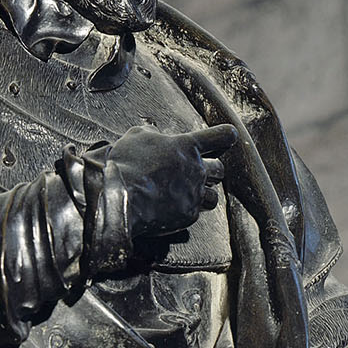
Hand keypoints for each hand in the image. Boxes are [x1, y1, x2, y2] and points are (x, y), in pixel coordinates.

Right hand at [99, 122, 236, 248]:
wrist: (121, 198)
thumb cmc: (126, 164)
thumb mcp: (136, 137)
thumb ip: (151, 133)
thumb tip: (154, 133)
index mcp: (188, 146)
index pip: (223, 136)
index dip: (225, 136)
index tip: (224, 138)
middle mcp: (197, 170)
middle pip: (220, 170)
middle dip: (211, 171)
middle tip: (197, 172)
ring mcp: (194, 194)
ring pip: (213, 196)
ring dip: (203, 194)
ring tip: (187, 194)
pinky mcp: (188, 215)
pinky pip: (196, 213)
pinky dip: (187, 210)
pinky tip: (173, 209)